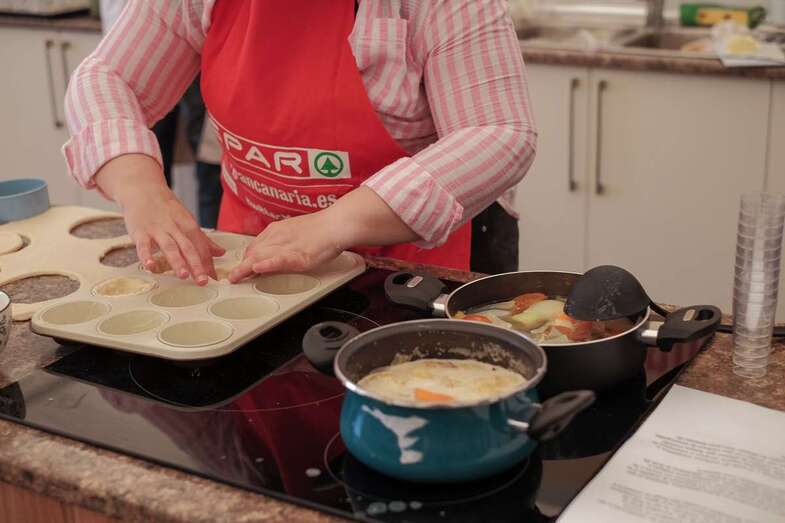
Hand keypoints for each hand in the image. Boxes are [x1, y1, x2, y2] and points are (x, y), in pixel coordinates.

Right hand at [95, 154, 224, 284]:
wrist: (141, 188)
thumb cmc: (165, 208)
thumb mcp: (186, 220)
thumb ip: (203, 239)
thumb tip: (221, 252)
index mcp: (188, 225)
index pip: (201, 246)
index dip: (208, 262)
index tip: (214, 278)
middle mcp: (175, 228)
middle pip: (188, 247)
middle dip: (197, 265)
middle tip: (203, 281)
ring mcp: (157, 230)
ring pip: (169, 246)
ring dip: (177, 261)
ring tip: (184, 275)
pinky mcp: (140, 232)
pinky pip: (144, 245)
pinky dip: (147, 256)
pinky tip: (151, 266)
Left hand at [228, 211, 344, 281]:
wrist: (336, 223)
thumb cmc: (323, 228)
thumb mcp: (297, 232)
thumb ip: (285, 241)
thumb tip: (277, 252)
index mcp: (277, 230)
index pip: (255, 246)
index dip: (246, 259)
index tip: (241, 268)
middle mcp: (277, 236)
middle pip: (253, 252)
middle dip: (241, 266)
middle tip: (232, 278)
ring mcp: (287, 246)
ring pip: (260, 256)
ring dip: (245, 268)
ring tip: (235, 278)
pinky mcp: (297, 255)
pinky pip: (278, 260)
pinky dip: (266, 265)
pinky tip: (257, 269)